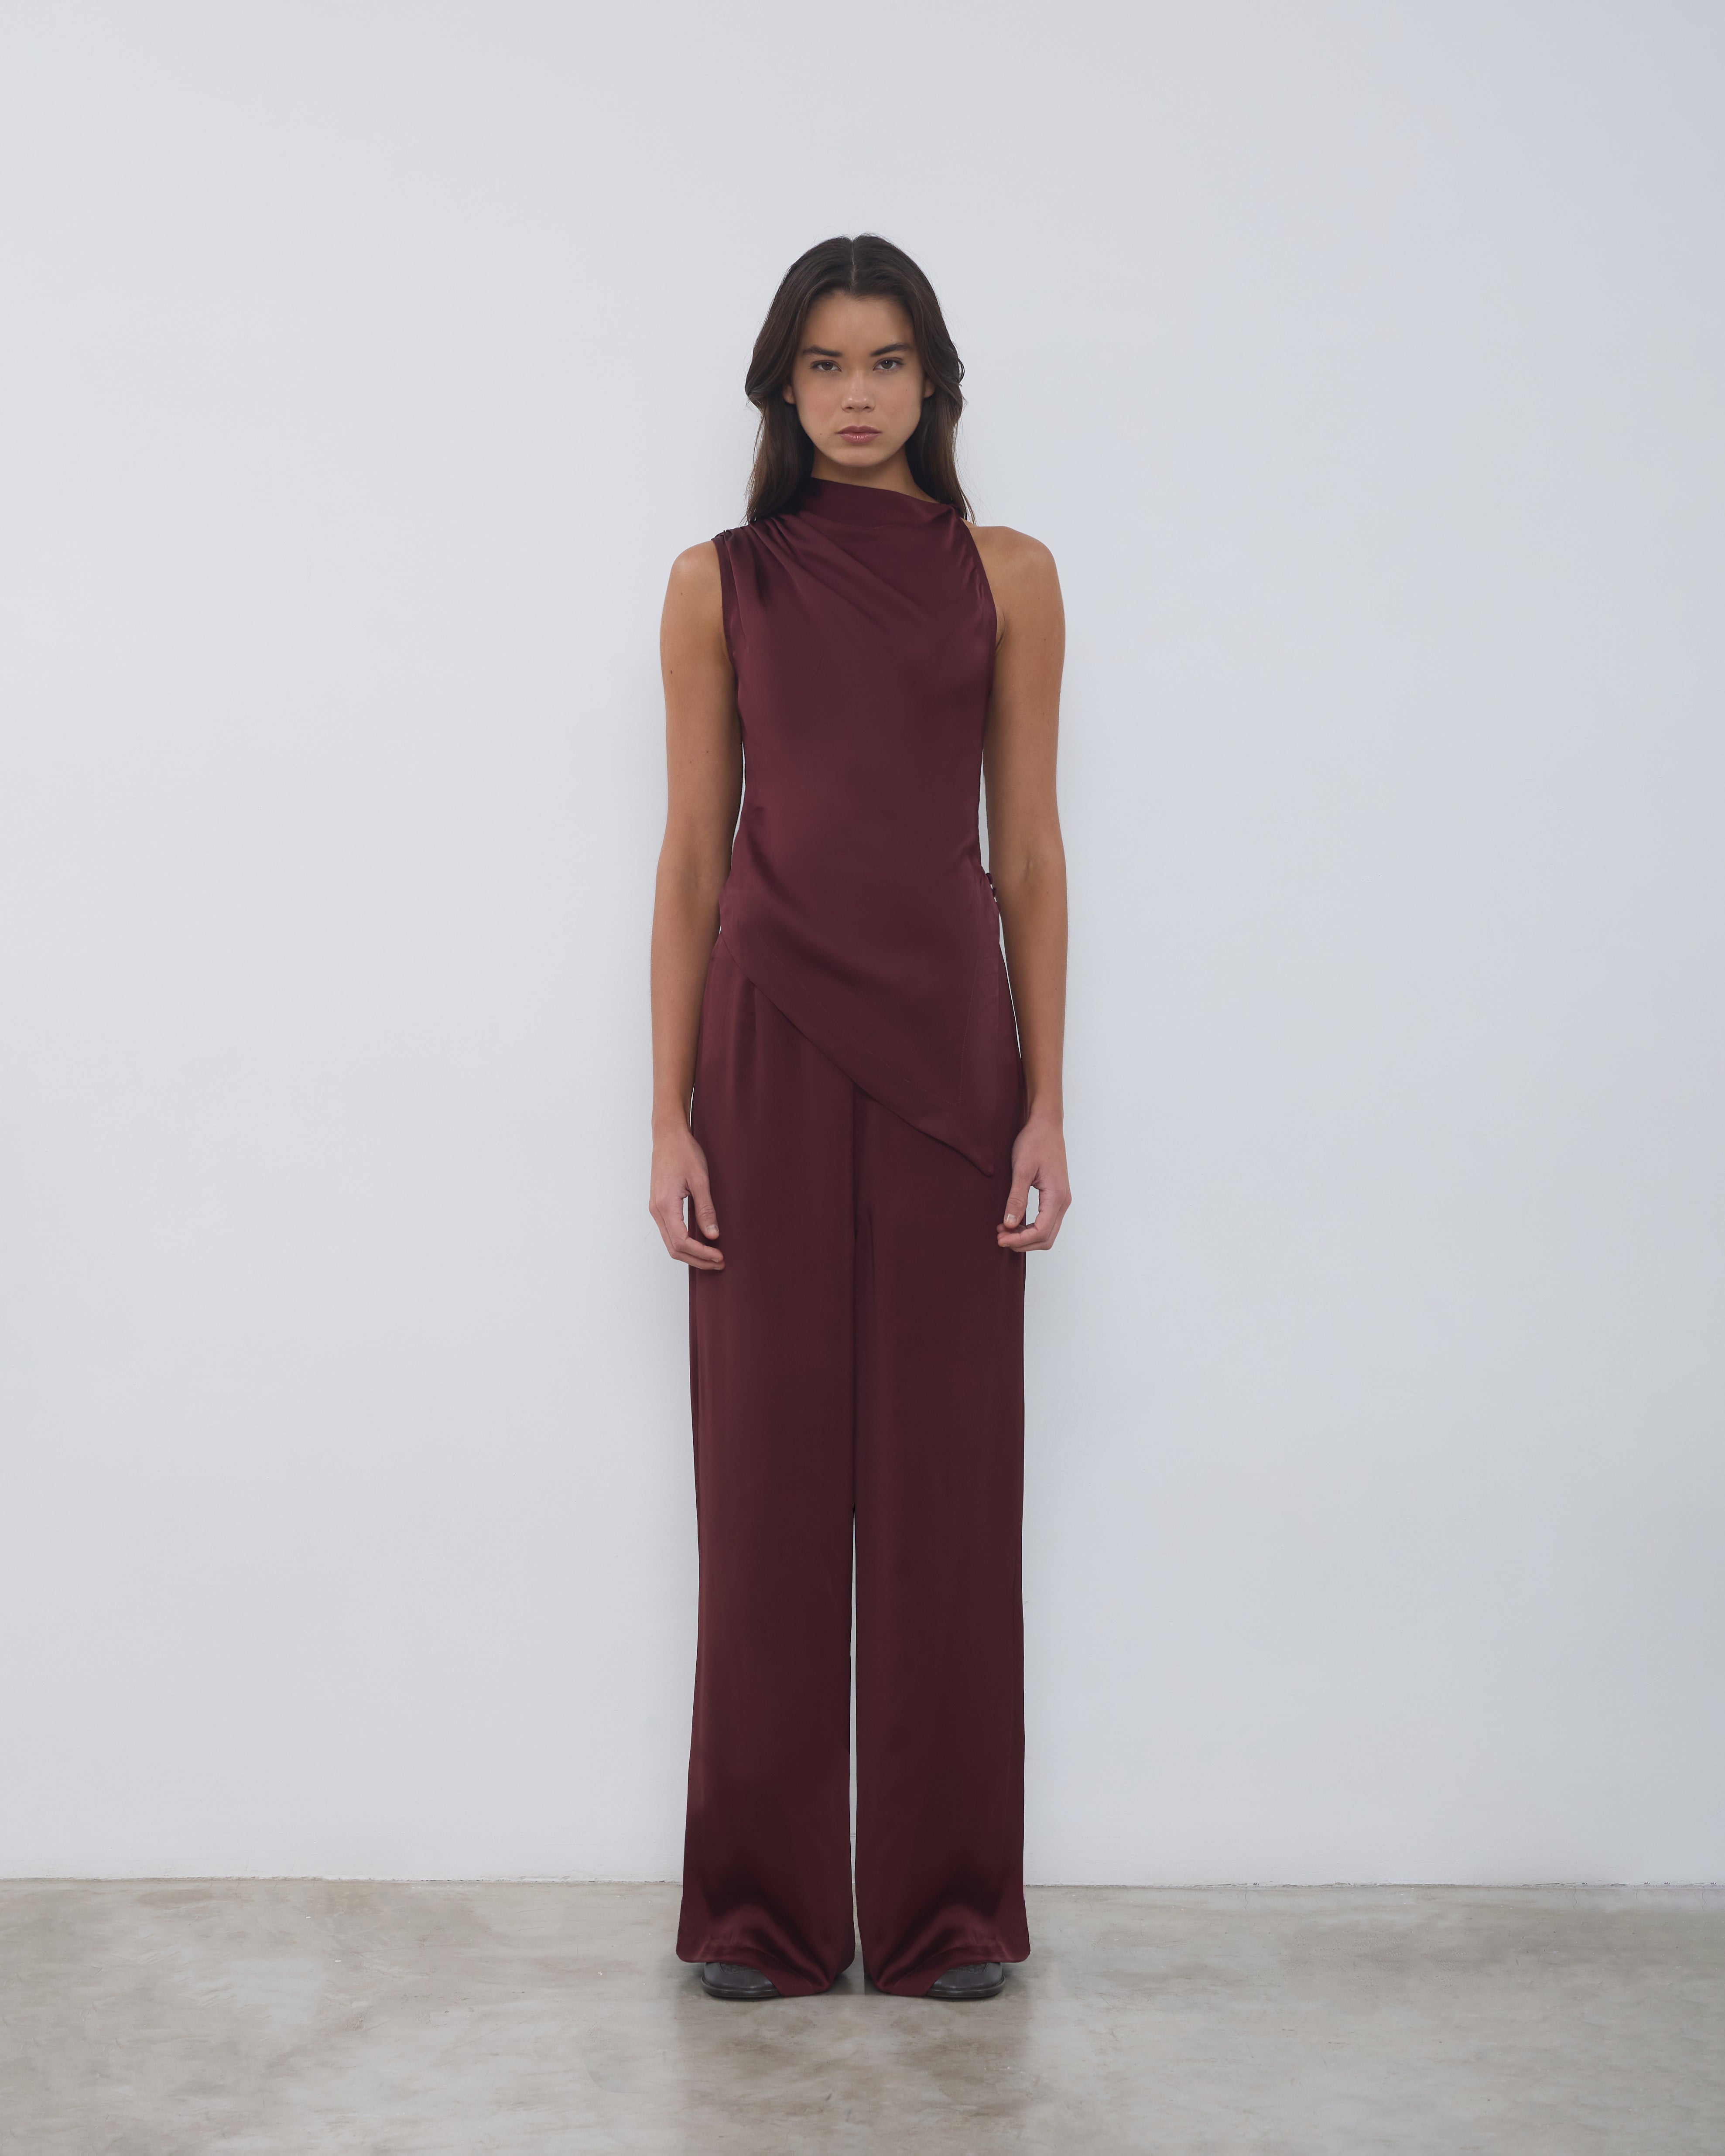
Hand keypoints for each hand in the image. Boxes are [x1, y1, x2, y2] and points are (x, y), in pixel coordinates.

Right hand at [649, 1121, 724, 1269]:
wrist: (668, 1135)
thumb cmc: (684, 1152)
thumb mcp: (700, 1179)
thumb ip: (706, 1209)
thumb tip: (712, 1235)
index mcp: (665, 1205)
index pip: (682, 1242)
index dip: (702, 1254)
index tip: (720, 1256)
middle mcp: (656, 1211)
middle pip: (674, 1248)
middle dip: (697, 1259)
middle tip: (719, 1262)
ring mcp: (656, 1209)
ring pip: (670, 1243)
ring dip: (691, 1253)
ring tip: (712, 1256)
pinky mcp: (659, 1206)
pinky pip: (670, 1232)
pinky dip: (684, 1243)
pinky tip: (700, 1243)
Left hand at [997, 1113, 1070, 1252]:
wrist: (1046, 1125)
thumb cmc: (1034, 1142)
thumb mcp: (1021, 1169)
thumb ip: (1016, 1198)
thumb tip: (1010, 1225)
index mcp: (1056, 1196)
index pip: (1041, 1232)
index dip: (1020, 1240)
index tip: (999, 1239)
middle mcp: (1063, 1201)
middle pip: (1046, 1238)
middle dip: (1022, 1242)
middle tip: (999, 1237)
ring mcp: (1061, 1199)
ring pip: (1047, 1232)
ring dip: (1026, 1236)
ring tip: (1003, 1230)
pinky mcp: (1056, 1196)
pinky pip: (1046, 1221)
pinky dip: (1030, 1227)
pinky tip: (1013, 1221)